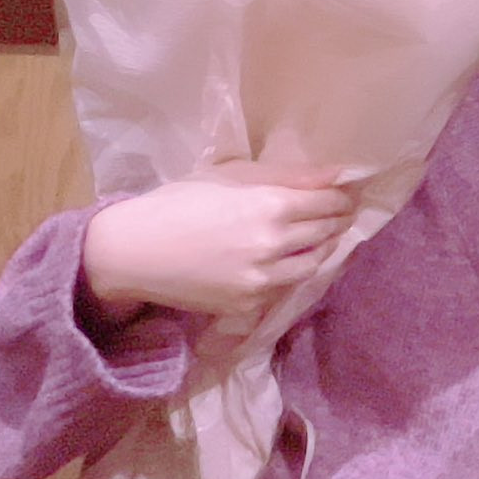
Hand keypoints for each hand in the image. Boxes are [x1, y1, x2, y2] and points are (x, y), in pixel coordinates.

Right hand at [82, 159, 357, 322]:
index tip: (346, 194)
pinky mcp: (247, 305)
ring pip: (313, 265)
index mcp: (269, 206)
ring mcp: (261, 280)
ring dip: (323, 249)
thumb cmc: (178, 202)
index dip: (341, 198)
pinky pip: (285, 287)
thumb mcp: (230, 175)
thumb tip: (337, 173)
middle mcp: (272, 245)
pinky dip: (294, 272)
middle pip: (325, 233)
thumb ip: (287, 176)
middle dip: (337, 221)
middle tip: (340, 213)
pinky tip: (290, 260)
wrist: (132, 252)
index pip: (327, 203)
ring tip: (321, 237)